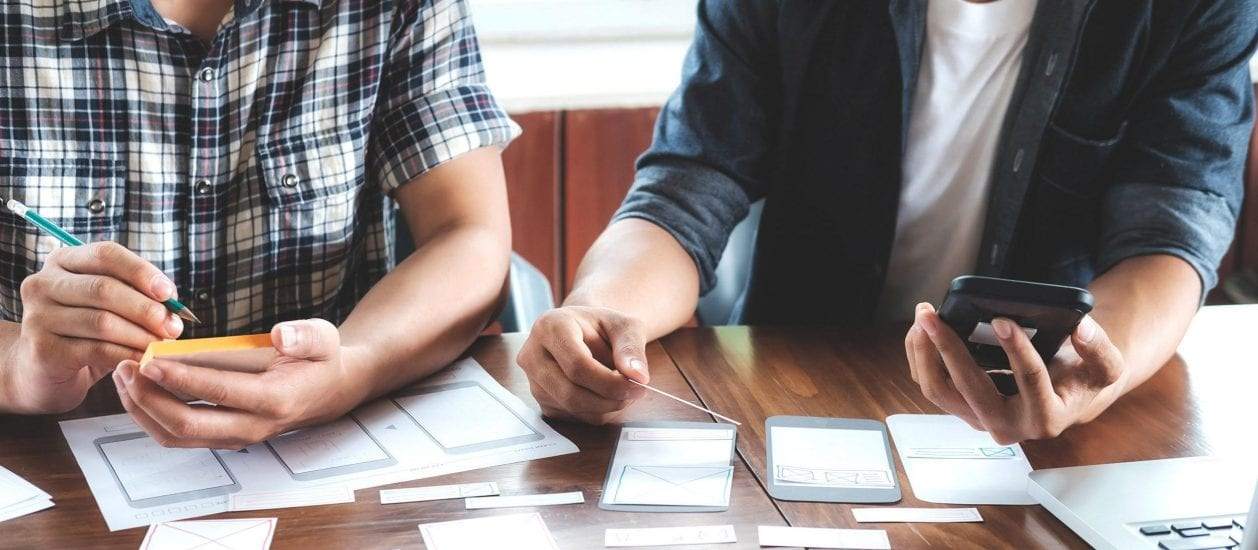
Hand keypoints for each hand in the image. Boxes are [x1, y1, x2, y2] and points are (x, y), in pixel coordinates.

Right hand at [2, 242, 182, 413]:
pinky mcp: (42, 349)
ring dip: (140, 335)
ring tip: (162, 345)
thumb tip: (172, 302)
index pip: (105, 254)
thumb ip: (136, 294)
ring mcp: (37, 316)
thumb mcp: (110, 304)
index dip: (141, 272)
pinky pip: (96, 349)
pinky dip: (126, 354)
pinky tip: (143, 360)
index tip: (169, 294)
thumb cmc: (87, 331)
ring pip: (102, 321)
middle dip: (146, 309)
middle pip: (104, 288)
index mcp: (63, 261)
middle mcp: (43, 284)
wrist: (45, 369)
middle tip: (173, 327)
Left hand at [112, 319, 362, 448]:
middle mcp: (252, 427)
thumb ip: (305, 335)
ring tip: (123, 377)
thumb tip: (280, 333)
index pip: (218, 394)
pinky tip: (138, 390)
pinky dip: (151, 417)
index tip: (149, 359)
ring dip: (142, 410)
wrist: (331, 390)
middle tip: (126, 367)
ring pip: (176, 436)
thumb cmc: (321, 360)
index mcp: (275, 400)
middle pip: (186, 425)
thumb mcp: (324, 338)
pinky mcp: (223, 437)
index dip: (180, 378)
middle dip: (148, 398)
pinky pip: (179, 436)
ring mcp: (236, 437)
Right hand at [517, 306, 649, 424]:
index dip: (610, 382)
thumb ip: (631, 347)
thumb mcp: (624, 325)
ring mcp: (533, 379)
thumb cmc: (601, 326)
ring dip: (605, 407)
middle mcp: (533, 353)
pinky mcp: (539, 399)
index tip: (638, 385)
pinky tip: (605, 394)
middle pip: (570, 392)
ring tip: (622, 390)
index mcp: (551, 326)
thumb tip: (637, 376)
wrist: (583, 330)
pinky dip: (595, 412)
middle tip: (634, 393)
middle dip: (609, 399)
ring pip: (571, 408)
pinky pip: (570, 416)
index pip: (577, 365)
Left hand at [906, 303, 1125, 443]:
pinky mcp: (961, 408)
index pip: (1029, 380)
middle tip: (933, 316)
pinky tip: (921, 331)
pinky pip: (932, 385)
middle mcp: (1007, 426)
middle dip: (947, 348)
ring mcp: (979, 418)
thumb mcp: (1105, 367)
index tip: (1002, 319)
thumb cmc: (1080, 380)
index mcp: (1046, 417)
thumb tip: (1081, 328)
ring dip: (924, 353)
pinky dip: (921, 356)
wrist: (1063, 398)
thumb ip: (1099, 349)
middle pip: (969, 388)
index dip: (1016, 348)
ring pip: (940, 391)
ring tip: (923, 318)